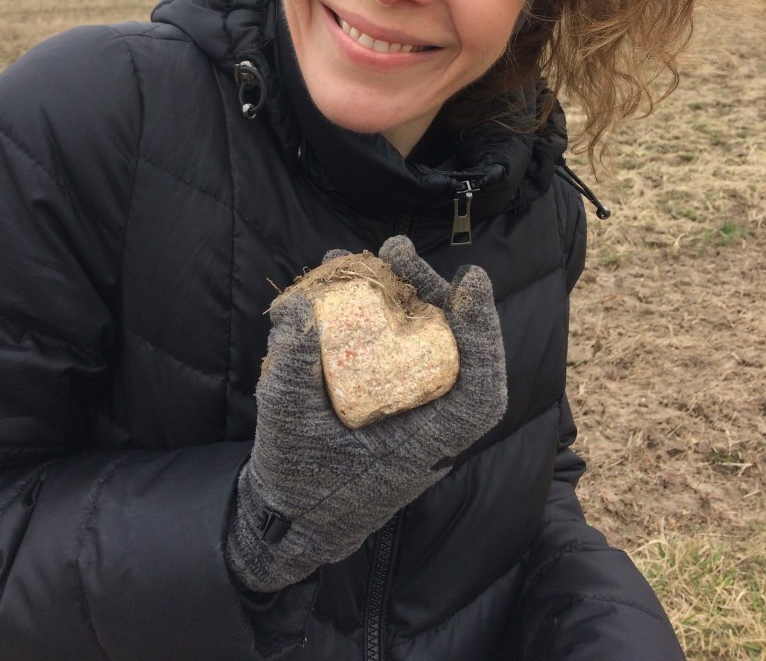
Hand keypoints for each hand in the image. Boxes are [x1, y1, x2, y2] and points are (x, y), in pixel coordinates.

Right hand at [226, 236, 506, 592]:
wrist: (291, 517)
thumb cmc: (297, 482)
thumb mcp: (285, 422)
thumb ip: (291, 364)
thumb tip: (301, 305)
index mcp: (423, 444)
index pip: (480, 393)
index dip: (484, 334)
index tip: (471, 282)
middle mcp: (429, 423)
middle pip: (452, 349)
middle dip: (429, 291)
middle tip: (396, 252)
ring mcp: (412, 407)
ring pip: (426, 342)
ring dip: (405, 295)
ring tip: (373, 258)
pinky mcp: (391, 394)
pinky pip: (397, 347)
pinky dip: (380, 313)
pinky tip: (353, 284)